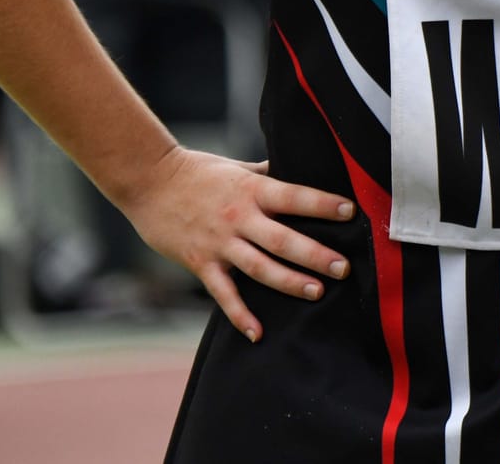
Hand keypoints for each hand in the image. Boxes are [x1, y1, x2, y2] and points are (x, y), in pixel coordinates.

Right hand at [117, 146, 354, 342]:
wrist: (149, 182)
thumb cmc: (197, 171)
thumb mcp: (237, 167)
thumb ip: (267, 173)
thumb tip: (298, 167)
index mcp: (251, 190)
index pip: (294, 196)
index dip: (322, 204)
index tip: (351, 212)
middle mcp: (238, 217)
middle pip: (283, 239)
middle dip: (315, 255)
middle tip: (343, 268)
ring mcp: (219, 242)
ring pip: (259, 268)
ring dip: (289, 282)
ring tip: (317, 292)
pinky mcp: (200, 262)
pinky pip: (223, 294)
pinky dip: (240, 315)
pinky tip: (258, 333)